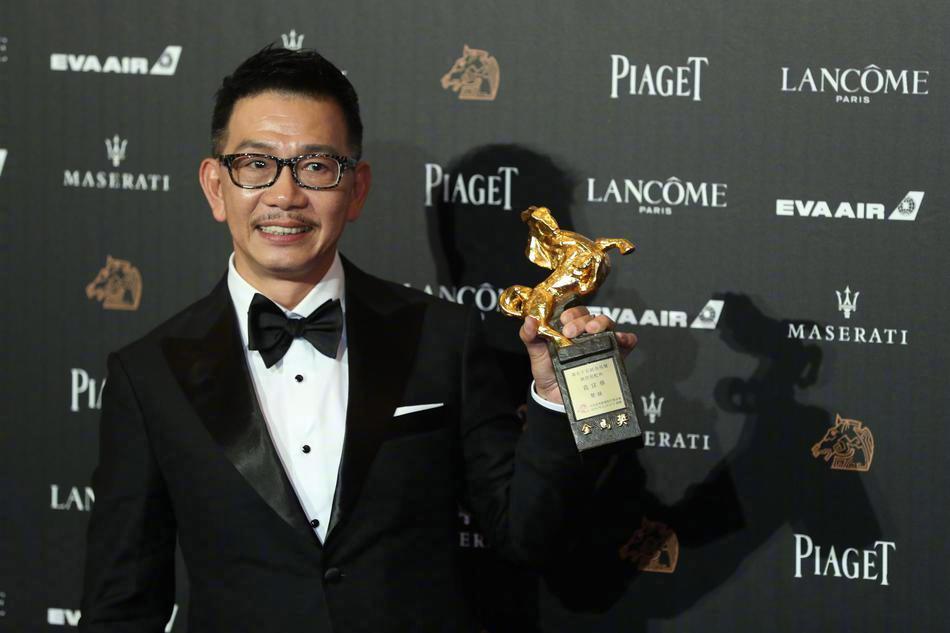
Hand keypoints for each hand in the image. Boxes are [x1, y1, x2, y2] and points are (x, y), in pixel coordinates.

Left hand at [519, 306, 637, 404]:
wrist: (555, 396)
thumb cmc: (547, 370)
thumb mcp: (535, 352)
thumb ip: (529, 335)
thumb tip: (530, 320)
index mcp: (570, 327)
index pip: (576, 312)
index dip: (571, 313)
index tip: (563, 322)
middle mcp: (587, 333)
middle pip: (592, 317)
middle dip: (583, 321)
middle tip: (571, 332)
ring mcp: (601, 344)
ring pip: (609, 325)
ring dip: (603, 324)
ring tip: (593, 332)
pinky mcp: (613, 357)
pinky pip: (626, 343)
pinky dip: (626, 338)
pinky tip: (621, 340)